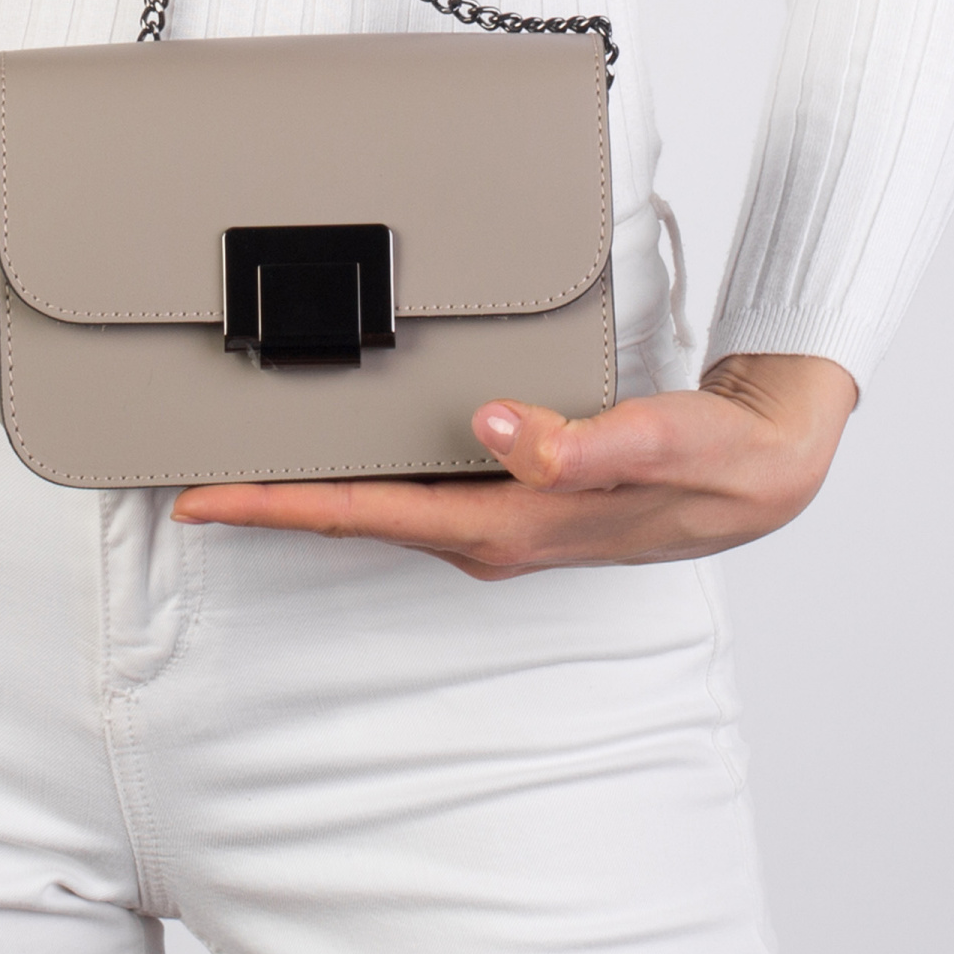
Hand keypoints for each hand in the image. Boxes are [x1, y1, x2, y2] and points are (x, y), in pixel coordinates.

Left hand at [170, 353, 858, 579]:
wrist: (766, 471)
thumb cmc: (712, 459)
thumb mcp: (654, 440)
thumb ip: (578, 438)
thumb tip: (498, 427)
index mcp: (504, 521)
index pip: (361, 515)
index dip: (274, 506)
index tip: (199, 497)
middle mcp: (489, 527)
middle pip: (351, 515)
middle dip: (270, 499)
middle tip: (188, 475)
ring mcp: (501, 514)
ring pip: (380, 501)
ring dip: (312, 484)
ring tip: (244, 455)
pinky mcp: (517, 488)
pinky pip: (417, 482)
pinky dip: (366, 466)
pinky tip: (348, 441)